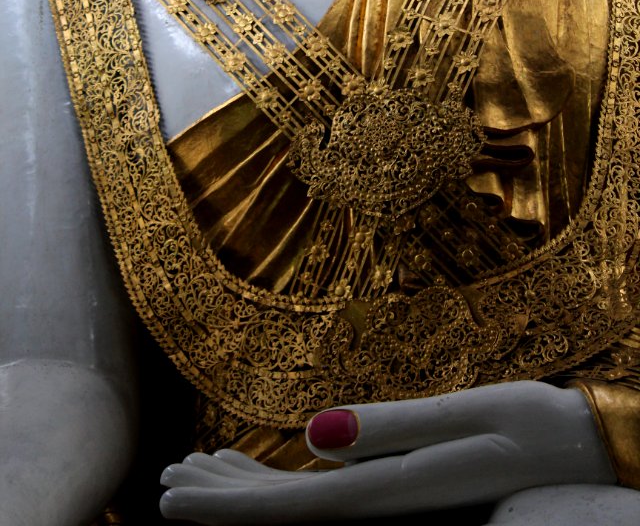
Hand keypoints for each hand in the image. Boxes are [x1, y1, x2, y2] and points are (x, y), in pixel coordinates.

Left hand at [160, 381, 614, 524]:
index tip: (170, 498)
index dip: (225, 508)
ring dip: (246, 489)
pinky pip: (329, 492)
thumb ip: (390, 429)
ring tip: (199, 469)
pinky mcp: (402, 486)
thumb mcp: (468, 417)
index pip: (289, 510)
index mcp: (389, 492)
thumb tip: (311, 434)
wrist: (581, 450)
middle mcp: (381, 505)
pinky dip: (286, 479)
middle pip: (282, 513)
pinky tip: (270, 464)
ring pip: (300, 504)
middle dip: (221, 499)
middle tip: (167, 479)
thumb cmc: (534, 427)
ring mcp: (390, 500)